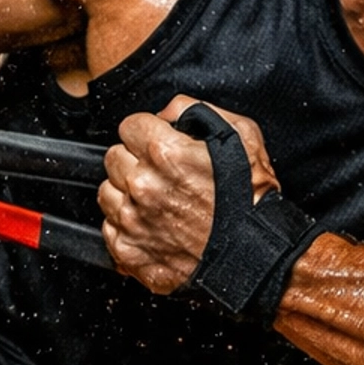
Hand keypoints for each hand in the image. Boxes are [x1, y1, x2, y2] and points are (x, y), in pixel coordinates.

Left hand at [99, 93, 279, 292]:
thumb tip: (166, 113)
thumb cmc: (252, 199)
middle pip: (114, 158)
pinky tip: (153, 226)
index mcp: (164, 153)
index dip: (146, 133)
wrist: (255, 254)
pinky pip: (109, 228)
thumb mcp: (240, 134)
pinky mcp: (128, 251)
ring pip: (107, 192)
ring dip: (126, 194)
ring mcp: (132, 220)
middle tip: (162, 176)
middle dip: (134, 161)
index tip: (158, 145)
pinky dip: (126, 227)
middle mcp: (142, 185)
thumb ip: (195, 111)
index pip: (129, 126)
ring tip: (157, 203)